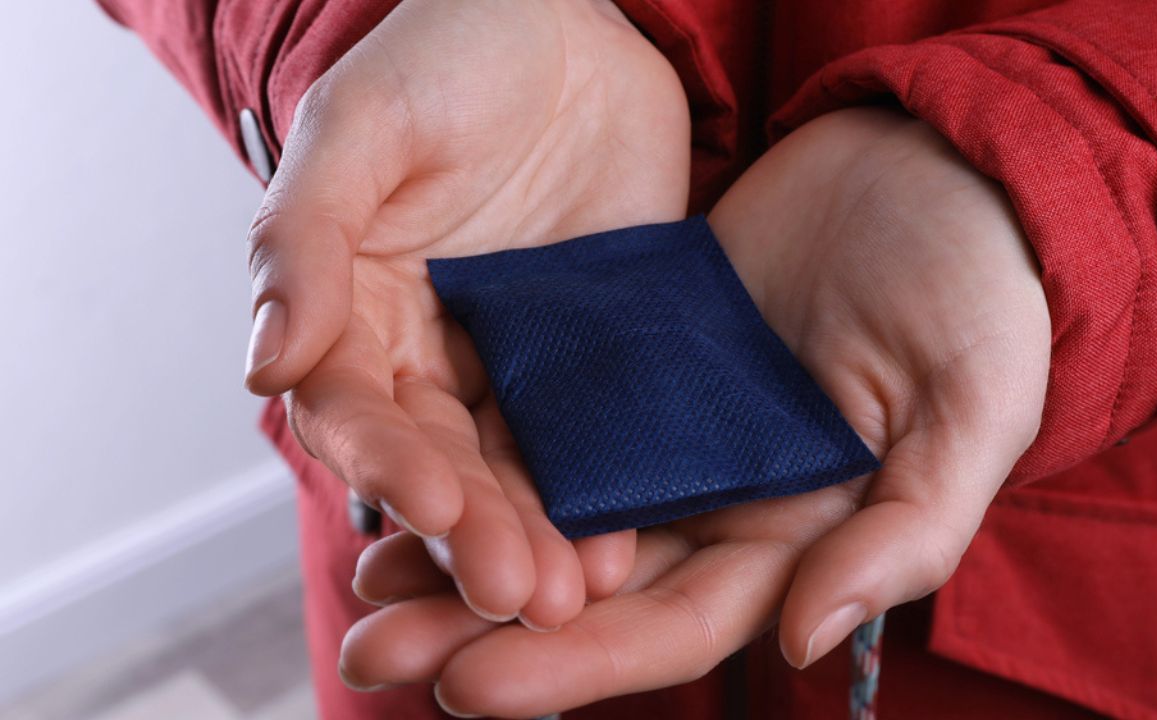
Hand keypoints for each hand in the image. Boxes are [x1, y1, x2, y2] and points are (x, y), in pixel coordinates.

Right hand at [244, 0, 688, 627]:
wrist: (574, 23)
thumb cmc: (450, 53)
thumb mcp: (360, 129)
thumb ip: (305, 239)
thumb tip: (263, 365)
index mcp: (357, 307)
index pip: (358, 408)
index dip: (387, 461)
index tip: (429, 506)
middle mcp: (432, 349)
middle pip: (441, 460)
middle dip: (474, 528)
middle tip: (516, 591)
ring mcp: (518, 358)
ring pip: (518, 466)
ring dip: (538, 534)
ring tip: (570, 593)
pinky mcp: (595, 355)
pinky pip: (596, 433)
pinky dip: (606, 489)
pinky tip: (624, 540)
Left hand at [337, 107, 1051, 715]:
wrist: (939, 167)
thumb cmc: (980, 290)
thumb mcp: (972, 412)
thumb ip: (904, 534)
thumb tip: (806, 640)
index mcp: (796, 536)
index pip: (673, 623)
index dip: (576, 665)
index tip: (471, 687)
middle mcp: (720, 498)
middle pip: (587, 588)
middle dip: (480, 627)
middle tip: (371, 652)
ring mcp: (670, 428)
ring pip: (548, 511)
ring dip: (457, 548)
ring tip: (363, 578)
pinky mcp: (633, 356)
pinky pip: (545, 413)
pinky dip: (479, 449)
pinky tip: (404, 464)